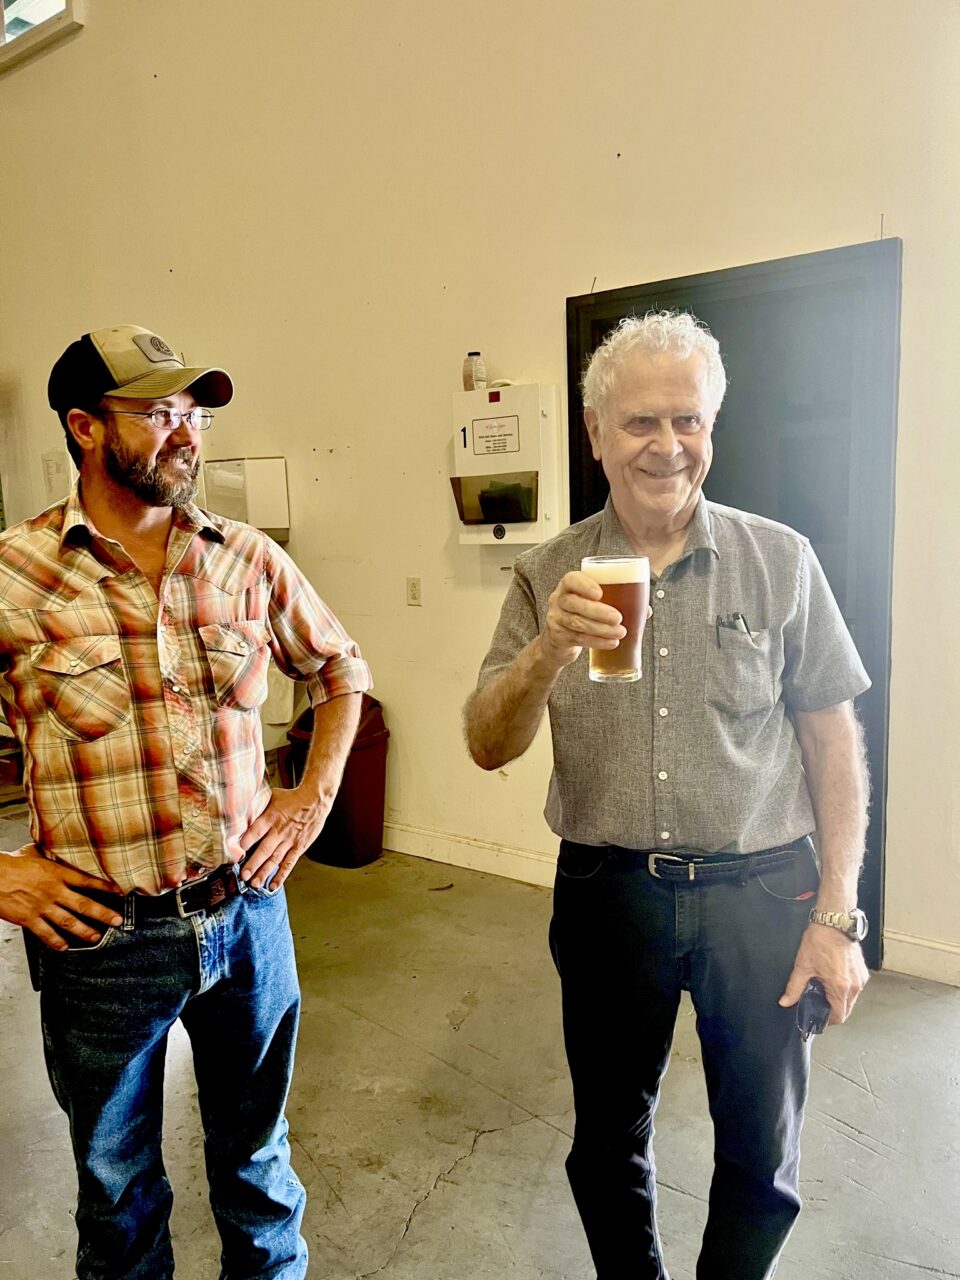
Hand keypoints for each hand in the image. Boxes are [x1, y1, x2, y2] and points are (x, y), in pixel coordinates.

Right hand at [0, 846, 123, 950]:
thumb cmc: (11, 863)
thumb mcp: (35, 853)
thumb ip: (50, 855)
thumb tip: (58, 848)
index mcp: (57, 873)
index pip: (87, 880)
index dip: (106, 887)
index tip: (119, 892)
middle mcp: (54, 891)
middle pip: (84, 905)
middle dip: (103, 914)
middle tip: (117, 921)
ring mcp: (42, 907)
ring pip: (69, 922)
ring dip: (85, 931)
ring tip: (96, 937)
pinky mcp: (28, 919)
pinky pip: (45, 933)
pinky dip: (56, 942)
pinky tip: (64, 947)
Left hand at [237, 786, 332, 890]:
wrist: (315, 800)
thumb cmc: (292, 797)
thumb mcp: (272, 796)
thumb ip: (258, 805)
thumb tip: (241, 807)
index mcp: (271, 817)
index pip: (255, 831)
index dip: (244, 842)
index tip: (234, 853)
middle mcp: (279, 831)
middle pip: (264, 850)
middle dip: (252, 864)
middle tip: (243, 876)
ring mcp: (290, 841)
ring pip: (275, 859)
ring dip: (264, 872)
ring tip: (254, 884)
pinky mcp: (299, 847)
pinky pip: (289, 863)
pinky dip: (281, 875)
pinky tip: (273, 885)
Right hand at [539, 571, 627, 669]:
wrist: (558, 641)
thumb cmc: (583, 615)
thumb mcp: (594, 605)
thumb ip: (618, 602)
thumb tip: (646, 610)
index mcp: (568, 586)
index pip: (571, 580)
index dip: (584, 585)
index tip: (601, 593)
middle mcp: (558, 600)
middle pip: (574, 603)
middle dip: (598, 611)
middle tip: (618, 618)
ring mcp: (556, 619)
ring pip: (576, 622)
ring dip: (601, 628)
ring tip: (621, 632)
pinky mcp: (558, 637)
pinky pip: (577, 638)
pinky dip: (597, 641)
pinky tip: (611, 643)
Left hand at [779, 923, 869, 1024]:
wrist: (834, 922)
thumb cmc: (820, 941)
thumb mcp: (803, 965)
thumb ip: (794, 987)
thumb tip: (785, 1001)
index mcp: (840, 987)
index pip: (839, 1016)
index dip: (827, 1020)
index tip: (818, 1016)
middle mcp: (854, 985)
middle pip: (846, 1009)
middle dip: (832, 1010)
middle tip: (818, 1002)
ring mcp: (861, 978)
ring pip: (851, 1000)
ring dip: (839, 999)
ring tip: (824, 988)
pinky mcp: (863, 971)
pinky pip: (854, 988)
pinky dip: (844, 989)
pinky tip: (832, 979)